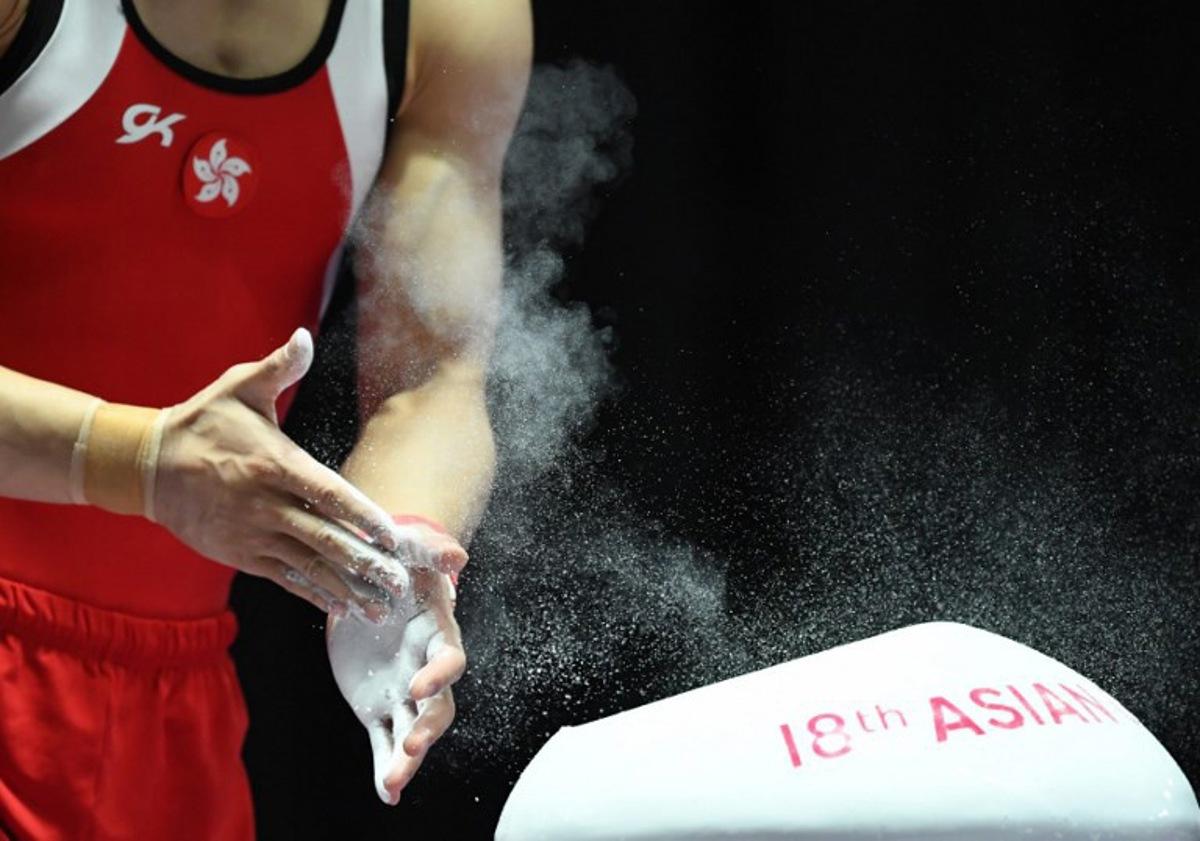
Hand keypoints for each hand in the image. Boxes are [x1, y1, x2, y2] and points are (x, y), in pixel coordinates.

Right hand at [152, 329, 413, 614]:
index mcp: (273, 464)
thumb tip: (304, 338)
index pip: (326, 493)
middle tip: (401, 582)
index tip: (392, 535)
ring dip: (347, 586)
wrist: (147, 466)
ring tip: (382, 607)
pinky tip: (342, 607)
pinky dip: (313, 593)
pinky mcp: (241, 554)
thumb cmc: (203, 422)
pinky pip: (284, 578)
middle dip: (365, 562)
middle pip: (323, 538)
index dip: (360, 514)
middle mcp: (265, 504)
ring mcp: (252, 534)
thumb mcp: (238, 388)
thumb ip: (278, 368)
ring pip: (308, 565)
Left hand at [327, 565, 465, 803]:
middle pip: (438, 707)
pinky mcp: (377, 705)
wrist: (370, 578)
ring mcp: (403, 691)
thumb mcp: (410, 547)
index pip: (449, 659)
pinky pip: (384, 741)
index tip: (418, 687)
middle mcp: (425, 668)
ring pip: (413, 731)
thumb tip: (457, 555)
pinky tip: (386, 794)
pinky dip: (385, 767)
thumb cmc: (398, 560)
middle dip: (427, 729)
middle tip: (410, 747)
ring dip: (407, 759)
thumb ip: (433, 550)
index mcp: (436, 633)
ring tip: (393, 784)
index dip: (439, 674)